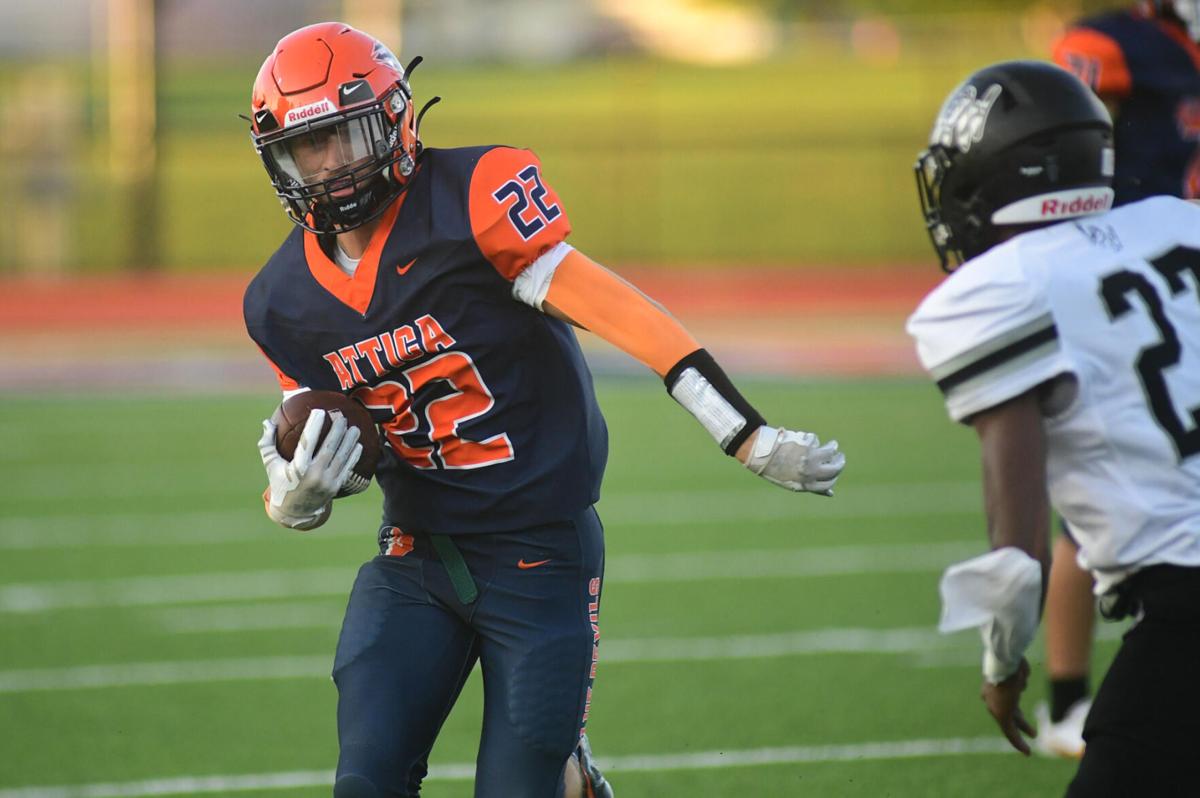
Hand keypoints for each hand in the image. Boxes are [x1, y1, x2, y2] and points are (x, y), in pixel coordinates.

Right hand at [257, 409, 361, 528]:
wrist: (294, 512)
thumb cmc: (280, 483)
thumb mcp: (271, 465)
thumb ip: (267, 443)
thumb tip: (266, 422)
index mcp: (297, 468)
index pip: (308, 442)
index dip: (314, 425)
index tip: (320, 411)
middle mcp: (314, 475)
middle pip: (329, 448)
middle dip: (337, 430)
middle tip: (342, 416)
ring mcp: (327, 482)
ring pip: (342, 457)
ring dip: (349, 441)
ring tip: (354, 427)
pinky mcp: (335, 487)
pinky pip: (347, 468)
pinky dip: (353, 456)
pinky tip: (358, 445)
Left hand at [739, 425, 844, 495]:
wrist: (761, 454)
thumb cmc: (776, 470)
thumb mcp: (793, 484)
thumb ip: (813, 487)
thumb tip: (831, 493)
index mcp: (806, 485)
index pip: (829, 484)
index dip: (834, 478)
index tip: (835, 471)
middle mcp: (810, 473)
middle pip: (835, 468)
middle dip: (840, 461)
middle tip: (840, 456)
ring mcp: (809, 458)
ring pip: (830, 452)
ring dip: (833, 447)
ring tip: (833, 445)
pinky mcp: (806, 445)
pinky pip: (816, 441)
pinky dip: (813, 440)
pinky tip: (807, 440)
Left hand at [981, 657, 1035, 754]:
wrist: (1003, 664)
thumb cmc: (1010, 660)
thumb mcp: (1015, 663)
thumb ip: (1018, 669)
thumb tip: (1022, 670)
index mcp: (993, 685)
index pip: (1003, 698)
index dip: (1012, 706)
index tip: (1020, 712)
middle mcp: (992, 697)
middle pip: (1009, 712)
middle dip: (1020, 722)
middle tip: (1032, 732)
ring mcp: (996, 706)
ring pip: (1010, 724)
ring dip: (1021, 734)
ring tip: (1030, 743)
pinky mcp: (1002, 715)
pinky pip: (1010, 732)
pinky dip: (1018, 743)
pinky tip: (1026, 751)